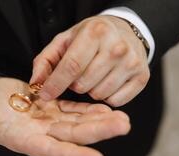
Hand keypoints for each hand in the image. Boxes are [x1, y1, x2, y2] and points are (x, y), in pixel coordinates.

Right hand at [0, 78, 129, 155]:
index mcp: (20, 138)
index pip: (50, 150)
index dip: (72, 155)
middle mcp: (38, 133)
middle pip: (71, 135)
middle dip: (97, 132)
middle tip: (123, 126)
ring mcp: (46, 120)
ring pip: (76, 122)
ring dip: (99, 121)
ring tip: (122, 118)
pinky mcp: (49, 107)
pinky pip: (72, 109)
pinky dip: (88, 109)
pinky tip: (104, 107)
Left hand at [31, 15, 149, 106]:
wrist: (124, 31)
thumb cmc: (90, 38)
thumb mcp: (64, 42)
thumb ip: (45, 61)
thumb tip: (36, 84)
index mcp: (95, 33)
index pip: (71, 66)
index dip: (55, 84)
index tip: (44, 95)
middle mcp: (117, 47)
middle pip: (83, 85)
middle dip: (74, 84)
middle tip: (78, 73)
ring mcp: (132, 63)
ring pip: (98, 95)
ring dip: (90, 90)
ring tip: (93, 75)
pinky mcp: (142, 77)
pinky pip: (115, 101)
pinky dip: (106, 96)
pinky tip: (106, 81)